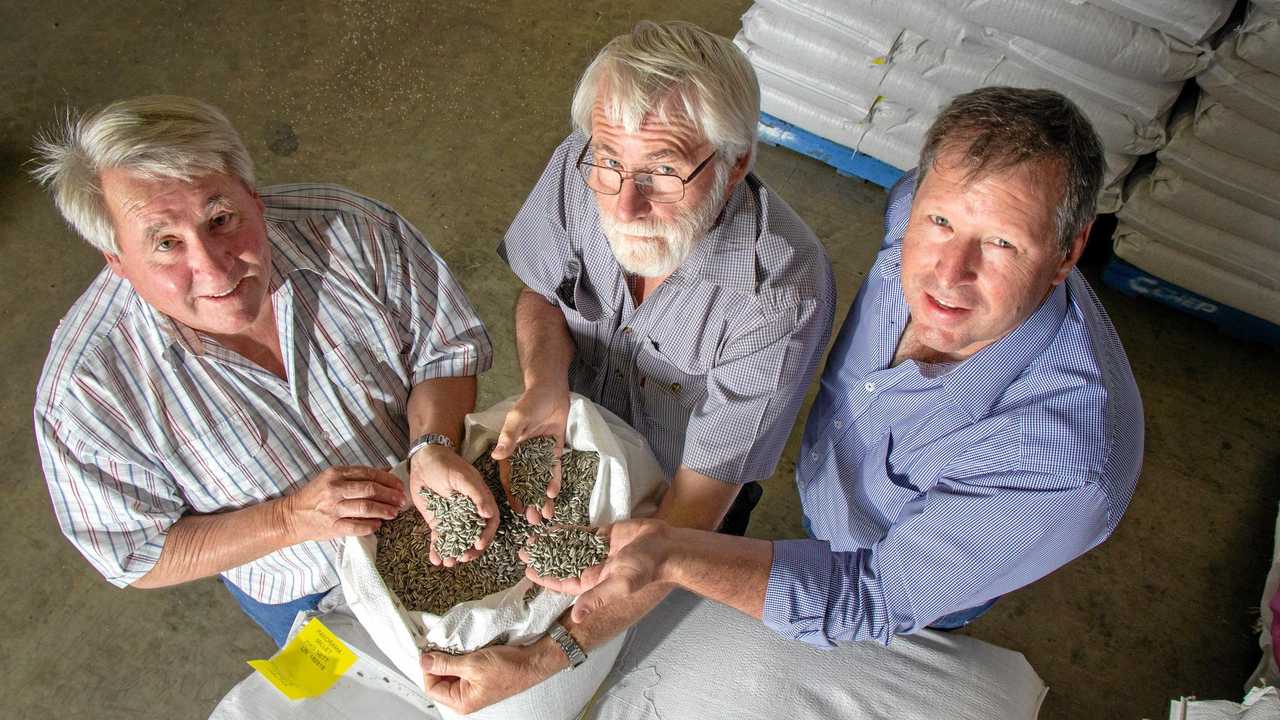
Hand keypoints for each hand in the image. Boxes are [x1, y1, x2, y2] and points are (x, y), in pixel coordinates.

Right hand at [281, 466, 405, 541]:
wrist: (291, 516)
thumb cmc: (315, 496)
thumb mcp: (331, 478)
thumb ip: (355, 476)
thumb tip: (385, 472)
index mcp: (336, 474)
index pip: (368, 474)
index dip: (388, 480)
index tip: (400, 485)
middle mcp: (335, 489)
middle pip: (370, 490)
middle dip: (390, 495)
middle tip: (401, 500)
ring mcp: (333, 509)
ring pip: (366, 508)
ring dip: (384, 510)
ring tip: (394, 513)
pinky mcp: (332, 527)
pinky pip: (356, 526)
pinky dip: (370, 526)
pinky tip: (379, 525)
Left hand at [410, 445, 497, 566]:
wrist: (422, 461)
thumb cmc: (446, 465)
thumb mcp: (463, 478)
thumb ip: (476, 495)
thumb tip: (489, 515)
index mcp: (480, 501)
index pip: (489, 522)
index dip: (486, 535)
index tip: (477, 545)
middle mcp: (469, 512)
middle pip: (474, 535)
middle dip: (470, 550)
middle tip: (462, 557)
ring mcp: (453, 518)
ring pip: (457, 540)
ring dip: (454, 553)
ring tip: (448, 563)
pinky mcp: (438, 520)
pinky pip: (439, 538)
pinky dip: (437, 549)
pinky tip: (435, 559)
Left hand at [421, 638, 565, 713]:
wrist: (531, 662)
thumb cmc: (509, 668)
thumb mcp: (472, 664)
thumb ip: (445, 664)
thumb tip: (425, 661)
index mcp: (462, 701)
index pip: (431, 687)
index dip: (428, 669)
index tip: (429, 652)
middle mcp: (465, 697)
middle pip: (439, 679)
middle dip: (439, 662)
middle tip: (441, 646)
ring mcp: (472, 686)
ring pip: (450, 671)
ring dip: (450, 657)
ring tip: (456, 647)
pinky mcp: (478, 676)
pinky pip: (461, 666)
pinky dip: (460, 656)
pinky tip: (465, 648)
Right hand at [492, 384, 568, 523]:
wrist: (551, 389)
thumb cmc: (530, 402)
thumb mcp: (517, 418)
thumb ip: (509, 437)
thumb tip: (497, 456)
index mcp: (511, 450)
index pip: (510, 477)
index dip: (511, 495)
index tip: (514, 510)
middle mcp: (525, 455)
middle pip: (526, 483)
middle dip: (529, 501)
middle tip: (533, 520)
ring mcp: (540, 454)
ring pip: (540, 480)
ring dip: (541, 497)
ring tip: (545, 514)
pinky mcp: (554, 450)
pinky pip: (554, 469)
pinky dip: (554, 481)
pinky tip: (554, 495)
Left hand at [522, 519, 669, 622]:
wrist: (665, 546)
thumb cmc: (646, 568)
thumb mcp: (620, 584)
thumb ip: (597, 598)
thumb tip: (575, 618)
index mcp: (594, 584)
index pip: (563, 583)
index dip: (545, 578)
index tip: (527, 571)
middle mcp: (593, 568)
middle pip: (561, 564)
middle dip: (542, 559)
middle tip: (522, 551)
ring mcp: (597, 551)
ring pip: (568, 548)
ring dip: (551, 544)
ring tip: (532, 537)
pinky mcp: (604, 536)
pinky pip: (581, 533)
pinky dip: (567, 530)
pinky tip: (552, 526)